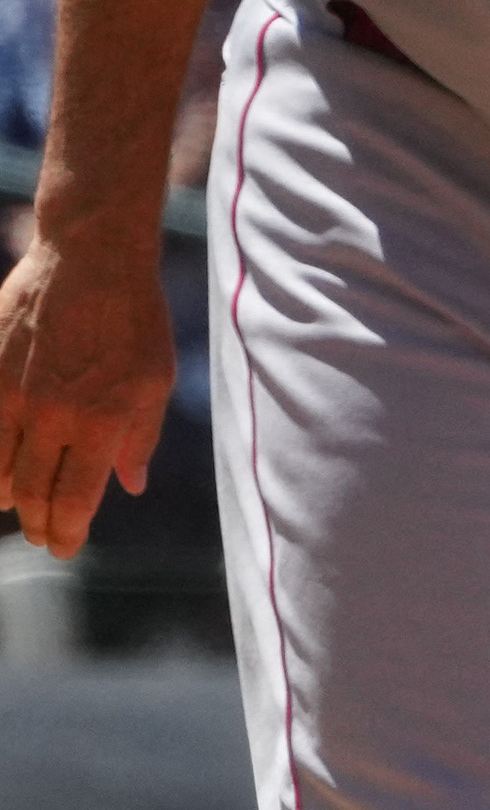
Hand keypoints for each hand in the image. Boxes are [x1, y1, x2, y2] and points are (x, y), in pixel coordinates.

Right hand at [0, 238, 172, 558]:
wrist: (89, 260)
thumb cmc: (135, 321)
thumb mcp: (156, 383)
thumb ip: (141, 439)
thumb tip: (130, 487)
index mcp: (101, 424)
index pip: (75, 499)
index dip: (67, 532)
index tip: (64, 549)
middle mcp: (53, 415)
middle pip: (32, 489)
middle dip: (37, 522)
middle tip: (42, 538)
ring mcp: (14, 392)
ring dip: (4, 494)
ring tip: (13, 507)